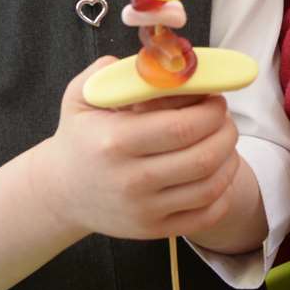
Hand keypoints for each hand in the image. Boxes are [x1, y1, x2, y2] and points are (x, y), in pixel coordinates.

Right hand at [41, 60, 241, 243]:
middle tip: (224, 118)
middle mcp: (131, 180)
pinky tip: (218, 171)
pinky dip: (223, 192)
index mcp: (115, 141)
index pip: (182, 126)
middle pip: (203, 157)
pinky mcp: (153, 230)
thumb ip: (111, 71)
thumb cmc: (80, 136)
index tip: (215, 98)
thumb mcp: (82, 96)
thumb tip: (153, 58)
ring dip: (230, 159)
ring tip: (224, 141)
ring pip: (210, 186)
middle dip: (226, 131)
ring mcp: (143, 209)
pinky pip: (206, 215)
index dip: (211, 111)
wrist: (60, 191)